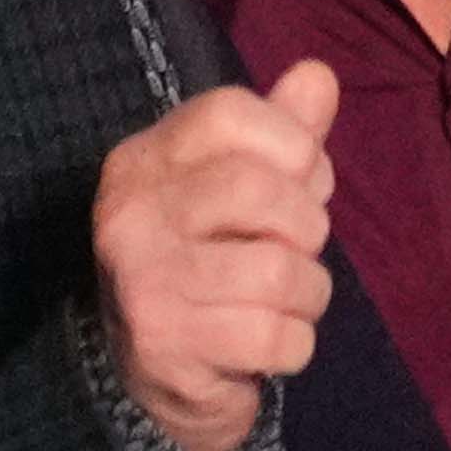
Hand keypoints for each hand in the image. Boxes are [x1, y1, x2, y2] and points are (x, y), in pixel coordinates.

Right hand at [90, 59, 339, 450]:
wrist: (156, 374)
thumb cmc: (210, 264)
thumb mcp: (242, 188)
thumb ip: (284, 133)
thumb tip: (319, 75)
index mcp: (147, 158)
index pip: (231, 113)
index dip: (294, 149)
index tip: (301, 184)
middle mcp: (132, 210)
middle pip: (260, 190)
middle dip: (308, 228)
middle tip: (297, 252)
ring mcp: (144, 278)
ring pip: (278, 272)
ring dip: (308, 295)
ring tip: (285, 303)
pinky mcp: (166, 344)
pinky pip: (275, 337)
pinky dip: (294, 346)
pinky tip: (268, 345)